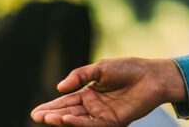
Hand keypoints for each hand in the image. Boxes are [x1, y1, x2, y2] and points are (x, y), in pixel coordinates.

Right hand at [30, 57, 185, 125]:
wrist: (152, 75)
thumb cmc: (129, 69)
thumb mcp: (101, 68)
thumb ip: (80, 76)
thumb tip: (59, 87)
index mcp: (89, 93)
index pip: (66, 102)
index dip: (51, 107)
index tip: (35, 112)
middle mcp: (94, 106)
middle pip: (69, 112)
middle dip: (52, 115)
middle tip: (37, 117)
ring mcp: (103, 115)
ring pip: (78, 120)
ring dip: (62, 120)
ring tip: (48, 118)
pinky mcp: (113, 121)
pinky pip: (93, 125)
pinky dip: (79, 123)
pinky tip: (67, 119)